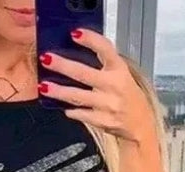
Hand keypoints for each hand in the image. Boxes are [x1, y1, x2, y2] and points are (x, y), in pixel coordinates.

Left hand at [38, 29, 157, 144]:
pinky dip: (71, 111)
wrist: (140, 124)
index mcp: (119, 69)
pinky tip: (64, 108)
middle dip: (63, 66)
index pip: (105, 49)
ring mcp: (108, 104)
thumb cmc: (126, 96)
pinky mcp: (103, 121)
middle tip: (47, 60)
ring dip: (59, 92)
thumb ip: (103, 65)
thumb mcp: (120, 74)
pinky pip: (82, 114)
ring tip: (44, 87)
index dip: (90, 40)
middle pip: (84, 74)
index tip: (75, 34)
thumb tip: (72, 57)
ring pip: (78, 97)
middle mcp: (114, 85)